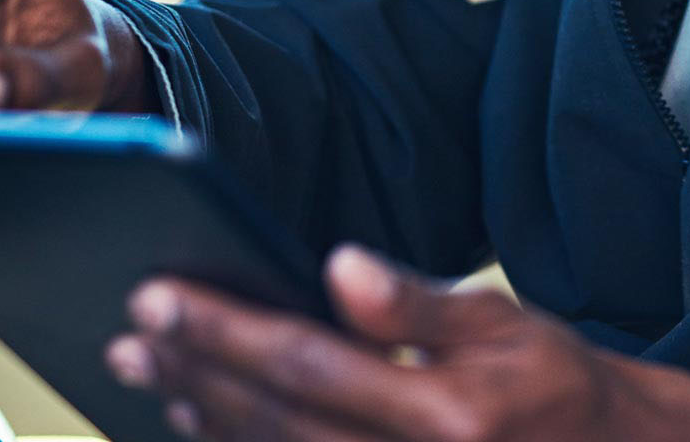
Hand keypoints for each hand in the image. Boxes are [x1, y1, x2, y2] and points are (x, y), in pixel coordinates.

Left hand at [105, 246, 689, 441]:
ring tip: (149, 368)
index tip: (157, 293)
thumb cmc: (557, 387)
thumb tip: (338, 266)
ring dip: (198, 417)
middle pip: (267, 421)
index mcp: (444, 413)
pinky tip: (202, 422)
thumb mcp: (506, 325)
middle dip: (190, 369)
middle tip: (132, 327)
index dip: (222, 327)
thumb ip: (417, 302)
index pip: (304, 363)